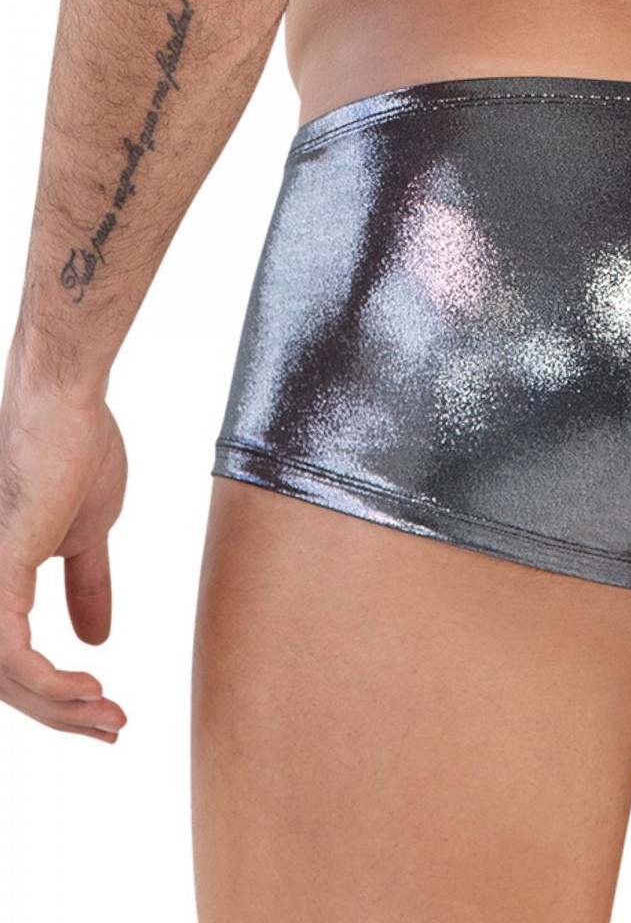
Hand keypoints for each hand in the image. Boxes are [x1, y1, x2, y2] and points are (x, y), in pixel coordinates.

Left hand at [0, 363, 128, 740]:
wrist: (68, 407)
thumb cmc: (76, 451)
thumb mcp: (88, 534)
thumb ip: (86, 585)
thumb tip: (98, 637)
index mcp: (1, 579)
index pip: (15, 662)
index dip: (57, 697)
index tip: (106, 714)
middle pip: (7, 682)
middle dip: (62, 716)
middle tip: (113, 729)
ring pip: (6, 680)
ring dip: (61, 709)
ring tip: (112, 718)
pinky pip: (11, 656)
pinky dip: (51, 683)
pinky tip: (91, 687)